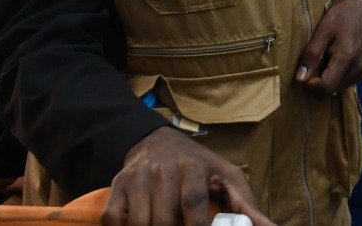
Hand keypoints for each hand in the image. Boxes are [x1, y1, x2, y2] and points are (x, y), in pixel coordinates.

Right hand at [102, 127, 271, 225]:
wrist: (158, 143)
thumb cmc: (200, 167)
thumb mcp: (228, 178)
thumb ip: (247, 206)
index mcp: (194, 168)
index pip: (193, 204)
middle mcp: (164, 171)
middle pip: (165, 220)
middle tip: (181, 225)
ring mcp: (138, 178)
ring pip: (140, 224)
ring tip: (166, 223)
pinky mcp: (117, 186)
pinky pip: (114, 221)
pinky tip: (139, 224)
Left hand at [296, 0, 361, 94]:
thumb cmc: (344, 14)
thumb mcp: (323, 30)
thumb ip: (312, 55)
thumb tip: (300, 79)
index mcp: (347, 59)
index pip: (325, 88)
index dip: (310, 83)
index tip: (306, 68)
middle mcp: (358, 71)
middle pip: (329, 91)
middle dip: (317, 81)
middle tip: (315, 60)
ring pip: (335, 89)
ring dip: (325, 79)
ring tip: (326, 57)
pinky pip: (343, 83)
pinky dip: (334, 76)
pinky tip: (334, 59)